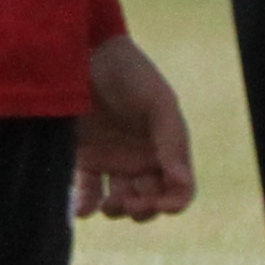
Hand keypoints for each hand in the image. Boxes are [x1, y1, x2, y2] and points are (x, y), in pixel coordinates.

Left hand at [73, 31, 194, 219]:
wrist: (84, 53)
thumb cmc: (128, 73)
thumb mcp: (157, 102)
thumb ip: (172, 141)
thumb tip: (182, 182)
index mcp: (167, 147)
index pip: (179, 188)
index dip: (171, 203)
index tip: (156, 204)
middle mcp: (143, 158)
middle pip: (150, 201)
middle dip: (143, 209)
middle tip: (127, 201)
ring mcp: (113, 160)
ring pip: (121, 202)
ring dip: (117, 211)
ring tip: (108, 203)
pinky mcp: (85, 158)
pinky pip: (88, 192)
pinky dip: (87, 206)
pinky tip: (83, 208)